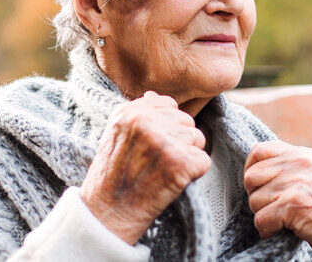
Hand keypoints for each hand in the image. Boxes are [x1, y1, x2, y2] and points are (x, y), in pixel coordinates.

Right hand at [80, 91, 211, 243]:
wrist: (107, 216)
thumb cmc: (113, 179)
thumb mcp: (115, 137)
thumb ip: (137, 114)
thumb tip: (154, 95)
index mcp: (129, 111)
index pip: (169, 105)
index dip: (167, 128)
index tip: (150, 148)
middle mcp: (144, 121)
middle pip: (187, 122)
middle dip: (179, 143)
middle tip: (156, 164)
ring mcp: (162, 141)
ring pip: (198, 139)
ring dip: (186, 158)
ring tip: (161, 173)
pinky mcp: (178, 162)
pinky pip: (203, 161)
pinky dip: (193, 175)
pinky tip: (170, 183)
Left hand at [244, 141, 311, 261]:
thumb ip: (292, 169)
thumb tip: (255, 170)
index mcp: (305, 155)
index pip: (259, 151)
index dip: (252, 170)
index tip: (258, 188)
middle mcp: (301, 163)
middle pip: (251, 177)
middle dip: (256, 198)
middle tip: (273, 211)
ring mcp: (298, 182)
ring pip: (254, 201)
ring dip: (264, 216)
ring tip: (284, 222)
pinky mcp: (295, 204)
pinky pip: (261, 219)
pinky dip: (267, 231)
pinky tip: (282, 232)